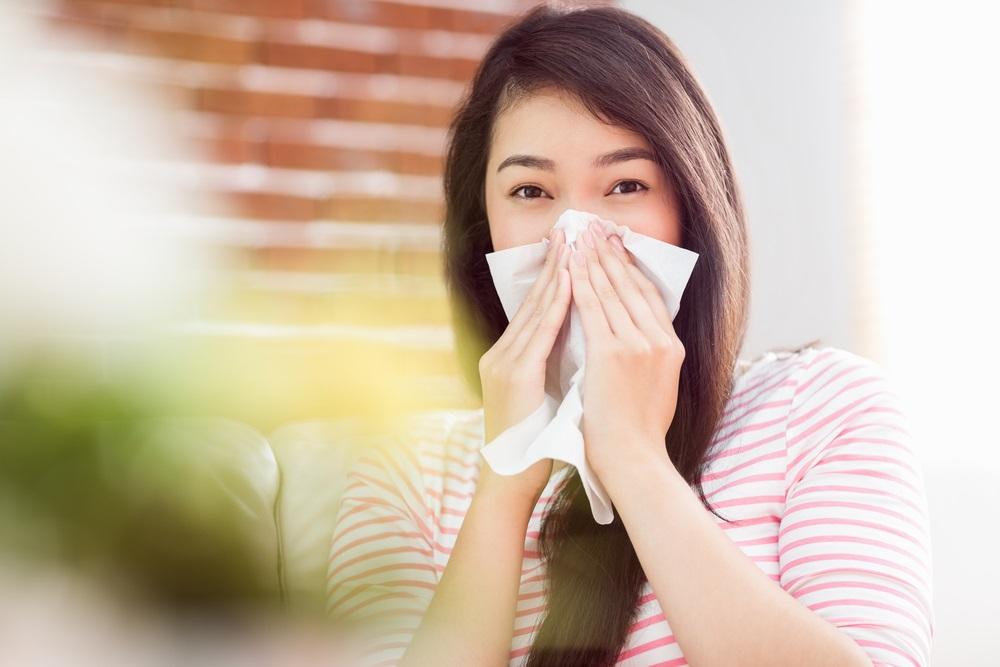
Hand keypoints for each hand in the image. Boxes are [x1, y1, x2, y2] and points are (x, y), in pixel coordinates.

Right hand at [478, 227, 570, 503]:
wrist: (511, 477)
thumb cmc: (533, 442)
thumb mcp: (541, 395)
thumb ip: (550, 365)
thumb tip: (577, 339)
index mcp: (508, 357)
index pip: (535, 308)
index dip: (554, 276)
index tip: (572, 249)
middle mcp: (501, 354)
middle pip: (532, 300)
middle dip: (555, 264)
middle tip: (572, 230)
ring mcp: (504, 363)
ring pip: (535, 309)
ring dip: (557, 274)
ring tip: (573, 244)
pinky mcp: (514, 376)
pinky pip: (539, 333)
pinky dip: (557, 305)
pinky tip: (571, 283)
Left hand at [567, 220, 683, 476]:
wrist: (632, 459)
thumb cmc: (637, 433)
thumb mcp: (657, 388)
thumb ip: (650, 359)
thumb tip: (638, 339)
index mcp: (671, 347)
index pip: (649, 295)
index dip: (630, 267)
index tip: (615, 246)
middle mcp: (659, 340)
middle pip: (632, 285)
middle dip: (610, 254)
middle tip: (594, 228)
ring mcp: (638, 345)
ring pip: (611, 291)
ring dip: (593, 260)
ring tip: (580, 237)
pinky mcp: (614, 353)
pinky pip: (592, 308)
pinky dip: (580, 283)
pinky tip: (570, 266)